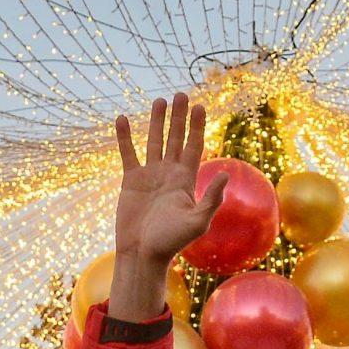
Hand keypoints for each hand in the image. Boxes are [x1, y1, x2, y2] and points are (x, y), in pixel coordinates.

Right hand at [109, 94, 218, 316]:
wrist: (142, 254)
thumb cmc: (171, 242)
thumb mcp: (197, 222)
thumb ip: (211, 198)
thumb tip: (226, 174)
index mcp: (186, 180)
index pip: (194, 146)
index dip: (197, 126)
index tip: (199, 106)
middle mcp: (169, 174)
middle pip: (176, 138)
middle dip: (179, 117)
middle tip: (181, 94)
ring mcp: (150, 176)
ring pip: (154, 141)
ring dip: (156, 121)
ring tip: (159, 100)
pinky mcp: (131, 181)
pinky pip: (128, 153)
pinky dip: (125, 137)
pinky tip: (122, 119)